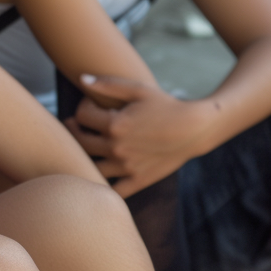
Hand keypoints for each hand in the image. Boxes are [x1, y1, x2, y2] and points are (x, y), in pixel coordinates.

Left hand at [67, 74, 207, 197]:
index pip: (81, 115)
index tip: (91, 104)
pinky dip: (103, 185)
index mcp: (115, 124)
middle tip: (76, 125)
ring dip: (83, 156)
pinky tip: (100, 172)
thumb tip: (81, 79)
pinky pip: (113, 190)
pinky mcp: (138, 180)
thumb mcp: (138, 90)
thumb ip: (108, 85)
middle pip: (80, 141)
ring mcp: (127, 167)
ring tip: (86, 146)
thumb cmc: (166, 105)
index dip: (83, 106)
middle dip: (75, 130)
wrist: (195, 129)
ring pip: (90, 167)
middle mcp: (117, 147)